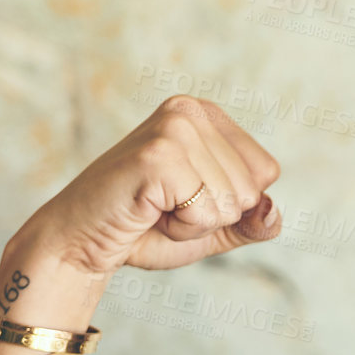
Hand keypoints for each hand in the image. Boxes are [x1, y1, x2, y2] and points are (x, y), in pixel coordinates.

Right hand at [18, 94, 283, 275]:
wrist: (82, 243)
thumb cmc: (145, 230)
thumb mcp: (214, 226)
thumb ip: (253, 221)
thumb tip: (272, 211)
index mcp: (207, 116)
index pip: (266, 172)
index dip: (231, 204)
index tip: (184, 197)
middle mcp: (191, 111)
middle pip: (251, 189)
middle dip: (213, 215)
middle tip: (164, 206)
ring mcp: (174, 128)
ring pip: (232, 203)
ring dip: (194, 223)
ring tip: (154, 207)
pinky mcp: (158, 155)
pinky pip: (206, 213)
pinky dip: (181, 229)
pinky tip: (147, 211)